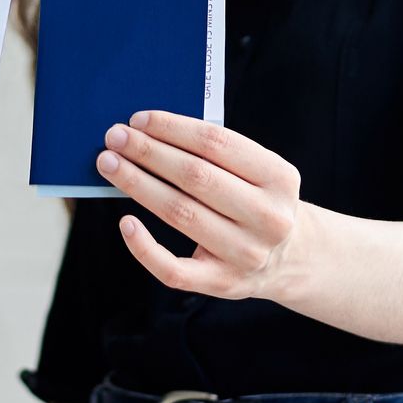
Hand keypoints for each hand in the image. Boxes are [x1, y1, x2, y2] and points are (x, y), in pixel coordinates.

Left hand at [95, 109, 302, 299]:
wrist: (292, 258)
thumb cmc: (259, 201)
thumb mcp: (260, 172)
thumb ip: (218, 153)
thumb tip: (150, 131)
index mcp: (279, 178)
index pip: (216, 144)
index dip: (172, 128)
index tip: (138, 119)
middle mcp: (268, 217)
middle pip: (195, 176)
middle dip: (148, 152)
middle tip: (115, 137)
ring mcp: (246, 254)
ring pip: (180, 214)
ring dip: (138, 185)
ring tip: (110, 165)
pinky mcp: (223, 284)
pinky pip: (174, 268)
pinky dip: (145, 246)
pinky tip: (125, 223)